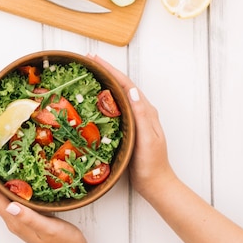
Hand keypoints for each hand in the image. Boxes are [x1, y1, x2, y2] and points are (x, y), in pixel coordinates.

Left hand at [0, 151, 113, 242]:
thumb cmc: (62, 242)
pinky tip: (7, 178)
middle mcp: (12, 218)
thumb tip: (9, 206)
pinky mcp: (26, 216)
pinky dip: (3, 185)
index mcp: (14, 220)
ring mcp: (18, 218)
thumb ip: (29, 217)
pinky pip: (9, 197)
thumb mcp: (48, 228)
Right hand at [87, 55, 175, 199]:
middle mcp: (141, 111)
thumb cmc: (151, 163)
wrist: (155, 183)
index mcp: (146, 110)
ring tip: (89, 74)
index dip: (110, 70)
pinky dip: (104, 99)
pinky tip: (94, 100)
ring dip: (105, 82)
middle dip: (105, 71)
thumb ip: (141, 114)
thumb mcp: (147, 138)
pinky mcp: (128, 128)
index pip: (125, 84)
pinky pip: (115, 108)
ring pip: (118, 95)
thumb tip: (130, 90)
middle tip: (87, 61)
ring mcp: (135, 119)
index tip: (94, 59)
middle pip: (121, 85)